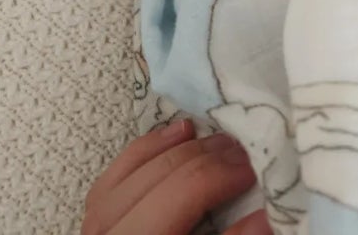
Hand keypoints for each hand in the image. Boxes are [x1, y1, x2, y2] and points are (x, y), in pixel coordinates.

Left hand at [81, 119, 271, 234]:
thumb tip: (267, 216)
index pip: (185, 191)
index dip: (224, 174)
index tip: (256, 170)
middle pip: (164, 176)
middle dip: (209, 158)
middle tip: (246, 152)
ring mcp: (92, 229)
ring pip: (135, 168)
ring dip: (179, 147)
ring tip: (216, 138)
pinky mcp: (90, 223)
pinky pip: (114, 173)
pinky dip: (146, 149)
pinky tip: (176, 133)